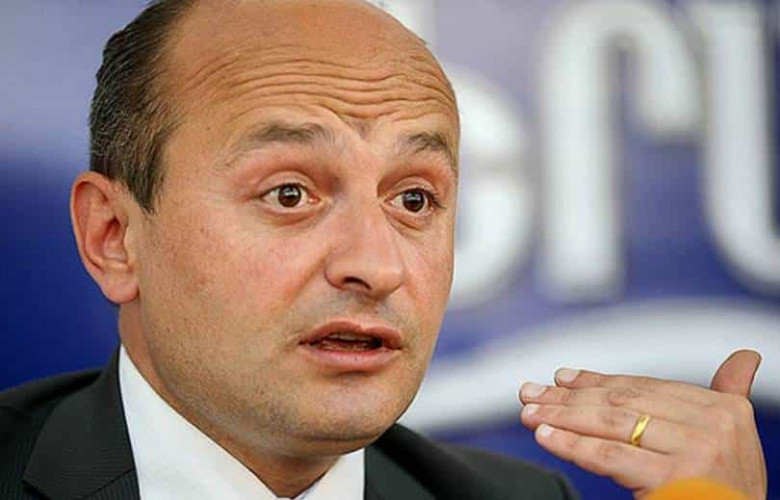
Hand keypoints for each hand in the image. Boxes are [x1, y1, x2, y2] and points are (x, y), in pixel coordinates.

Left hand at [518, 350, 766, 498]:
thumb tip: (743, 357)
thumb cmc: (732, 489)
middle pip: (622, 403)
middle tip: (532, 394)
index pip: (643, 387)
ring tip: (531, 414)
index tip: (561, 378)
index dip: (597, 381)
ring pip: (612, 426)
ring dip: (562, 417)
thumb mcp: (732, 438)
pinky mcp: (675, 479)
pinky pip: (611, 457)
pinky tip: (547, 437)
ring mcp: (694, 452)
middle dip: (569, 398)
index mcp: (722, 409)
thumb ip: (728, 394)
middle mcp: (711, 425)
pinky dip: (574, 445)